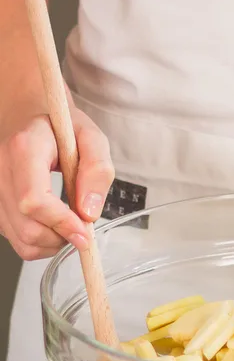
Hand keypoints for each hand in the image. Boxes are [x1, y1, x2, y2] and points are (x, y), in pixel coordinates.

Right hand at [0, 108, 113, 259]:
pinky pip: (16, 239)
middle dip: (61, 237)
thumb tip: (89, 212)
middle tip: (83, 229)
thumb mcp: (91, 139)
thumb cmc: (63, 129)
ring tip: (70, 225)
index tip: (85, 232)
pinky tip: (55, 227)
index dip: (62, 223)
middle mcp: (1, 168)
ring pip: (21, 238)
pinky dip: (41, 244)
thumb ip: (97, 171)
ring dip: (53, 243)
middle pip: (27, 225)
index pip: (34, 200)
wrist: (32, 117)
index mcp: (25, 147)